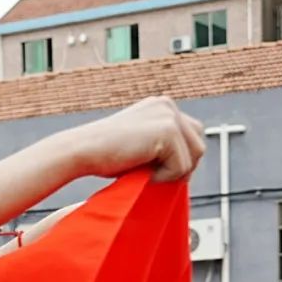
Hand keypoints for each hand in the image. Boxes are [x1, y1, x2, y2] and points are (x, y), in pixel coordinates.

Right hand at [73, 96, 204, 183]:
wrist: (82, 150)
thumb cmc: (104, 154)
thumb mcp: (139, 144)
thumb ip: (161, 146)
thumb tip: (188, 167)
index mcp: (161, 105)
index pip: (192, 135)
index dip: (180, 159)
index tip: (156, 170)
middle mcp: (168, 105)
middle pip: (198, 145)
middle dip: (182, 166)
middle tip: (154, 175)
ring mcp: (169, 116)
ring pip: (194, 157)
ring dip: (172, 173)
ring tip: (146, 172)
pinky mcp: (168, 131)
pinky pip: (181, 166)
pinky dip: (163, 177)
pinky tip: (141, 171)